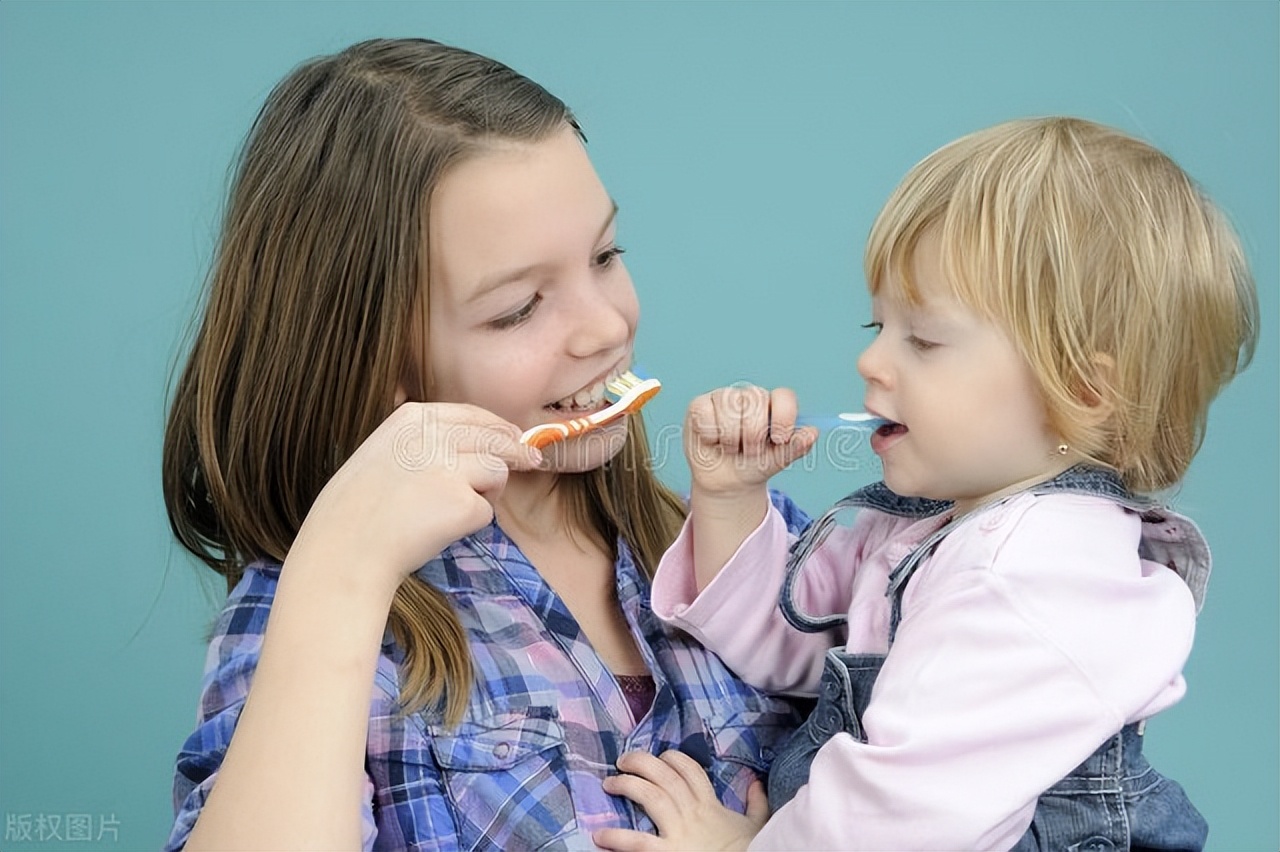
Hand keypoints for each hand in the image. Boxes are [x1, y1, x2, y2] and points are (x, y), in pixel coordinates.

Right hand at [290, 402, 541, 596]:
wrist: (343, 550)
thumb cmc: (359, 511)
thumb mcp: (384, 454)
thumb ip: (427, 442)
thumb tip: (486, 441)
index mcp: (410, 419)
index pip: (470, 414)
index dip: (498, 427)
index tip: (513, 436)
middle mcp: (431, 436)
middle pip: (495, 437)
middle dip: (516, 452)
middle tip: (531, 463)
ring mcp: (447, 467)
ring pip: (497, 471)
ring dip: (487, 493)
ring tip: (451, 512)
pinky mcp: (461, 502)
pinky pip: (486, 512)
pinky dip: (471, 524)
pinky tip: (440, 531)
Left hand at [593, 750, 767, 851]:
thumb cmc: (748, 849)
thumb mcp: (756, 824)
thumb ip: (756, 802)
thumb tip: (756, 782)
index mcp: (710, 804)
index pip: (690, 770)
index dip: (673, 758)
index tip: (661, 756)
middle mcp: (693, 813)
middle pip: (665, 776)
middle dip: (642, 763)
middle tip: (623, 760)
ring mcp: (680, 832)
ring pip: (652, 797)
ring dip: (628, 786)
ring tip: (609, 784)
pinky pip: (640, 842)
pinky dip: (619, 838)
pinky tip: (602, 834)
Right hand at [684, 384, 815, 499]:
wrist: (726, 481)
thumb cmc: (753, 464)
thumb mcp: (777, 460)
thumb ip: (796, 446)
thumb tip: (813, 433)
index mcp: (773, 404)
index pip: (783, 396)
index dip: (784, 417)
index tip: (780, 439)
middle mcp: (749, 396)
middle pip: (756, 402)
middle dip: (754, 436)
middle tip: (751, 450)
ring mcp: (723, 397)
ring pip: (729, 411)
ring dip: (731, 439)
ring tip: (732, 448)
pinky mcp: (700, 405)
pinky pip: (706, 416)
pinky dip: (711, 436)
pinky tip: (713, 441)